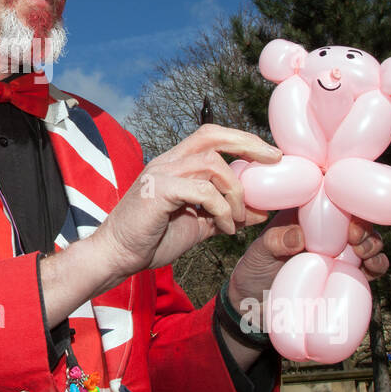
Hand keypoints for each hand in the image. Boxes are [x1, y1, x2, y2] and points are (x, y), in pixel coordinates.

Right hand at [88, 124, 281, 282]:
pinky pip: (201, 190)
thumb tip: (262, 210)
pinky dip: (221, 209)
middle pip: (211, 135)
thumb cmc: (152, 239)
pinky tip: (225, 228)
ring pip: (211, 164)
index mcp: (175, 164)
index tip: (270, 156)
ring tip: (238, 218)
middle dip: (246, 143)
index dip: (242, 140)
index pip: (211, 137)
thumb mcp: (199, 225)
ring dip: (235, 192)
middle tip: (274, 159)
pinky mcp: (157, 191)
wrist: (117, 256)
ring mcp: (160, 173)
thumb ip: (227, 214)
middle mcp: (167, 162)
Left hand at [228, 208, 388, 307]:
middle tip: (356, 237)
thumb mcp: (259, 252)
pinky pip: (371, 267)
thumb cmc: (255, 269)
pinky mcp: (348, 276)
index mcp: (306, 215)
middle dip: (364, 223)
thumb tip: (298, 237)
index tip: (343, 210)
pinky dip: (377, 265)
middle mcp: (327, 230)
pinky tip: (373, 268)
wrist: (255, 306)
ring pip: (368, 240)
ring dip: (374, 243)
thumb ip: (274, 241)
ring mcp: (340, 252)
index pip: (331, 197)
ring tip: (364, 252)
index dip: (345, 197)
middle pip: (356, 217)